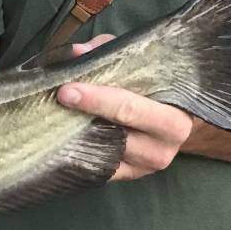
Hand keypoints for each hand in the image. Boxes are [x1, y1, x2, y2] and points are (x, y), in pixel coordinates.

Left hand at [57, 34, 193, 180]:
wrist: (166, 121)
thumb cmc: (150, 87)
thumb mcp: (136, 63)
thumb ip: (107, 52)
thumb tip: (76, 53)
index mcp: (176, 117)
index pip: (133, 108)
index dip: (98, 99)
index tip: (67, 89)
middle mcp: (165, 147)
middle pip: (118, 133)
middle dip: (86, 113)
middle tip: (59, 97)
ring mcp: (144, 166)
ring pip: (105, 154)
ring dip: (77, 135)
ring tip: (54, 116)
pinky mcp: (126, 177)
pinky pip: (98, 168)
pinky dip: (79, 152)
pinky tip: (62, 137)